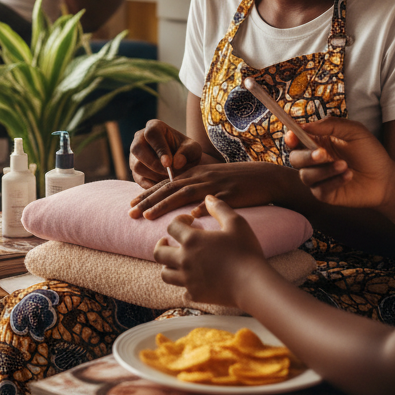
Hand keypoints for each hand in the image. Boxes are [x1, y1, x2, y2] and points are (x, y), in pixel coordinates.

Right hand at [130, 119, 202, 187]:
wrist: (182, 161)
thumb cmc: (186, 151)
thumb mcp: (193, 149)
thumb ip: (187, 153)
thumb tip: (176, 163)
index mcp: (154, 127)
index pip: (151, 134)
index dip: (159, 149)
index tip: (169, 164)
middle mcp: (140, 138)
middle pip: (137, 148)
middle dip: (153, 163)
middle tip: (169, 174)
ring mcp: (135, 154)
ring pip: (136, 165)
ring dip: (153, 175)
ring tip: (169, 179)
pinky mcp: (135, 170)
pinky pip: (138, 178)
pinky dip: (151, 185)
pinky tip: (163, 186)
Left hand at [130, 160, 301, 218]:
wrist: (265, 177)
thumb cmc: (237, 183)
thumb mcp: (212, 181)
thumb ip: (195, 188)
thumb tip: (178, 203)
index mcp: (195, 175)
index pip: (166, 184)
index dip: (147, 194)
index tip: (131, 205)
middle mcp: (201, 178)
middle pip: (169, 189)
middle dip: (148, 201)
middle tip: (130, 213)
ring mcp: (215, 186)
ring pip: (185, 194)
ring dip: (165, 205)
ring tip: (148, 216)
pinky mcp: (231, 195)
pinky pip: (215, 202)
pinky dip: (201, 209)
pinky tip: (190, 218)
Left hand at [153, 197, 266, 305]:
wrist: (253, 284)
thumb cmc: (246, 251)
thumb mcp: (236, 223)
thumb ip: (220, 208)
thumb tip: (208, 198)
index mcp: (191, 240)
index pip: (171, 227)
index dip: (178, 221)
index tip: (188, 221)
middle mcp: (184, 259)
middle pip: (159, 252)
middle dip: (162, 245)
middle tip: (168, 242)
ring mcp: (188, 279)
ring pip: (165, 274)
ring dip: (168, 266)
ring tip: (176, 262)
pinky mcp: (196, 295)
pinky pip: (183, 291)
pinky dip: (185, 286)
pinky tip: (193, 281)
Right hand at [286, 117, 394, 208]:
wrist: (385, 178)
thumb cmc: (370, 152)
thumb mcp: (354, 131)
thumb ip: (330, 125)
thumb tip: (304, 125)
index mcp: (317, 141)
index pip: (295, 138)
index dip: (290, 137)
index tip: (293, 136)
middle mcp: (313, 160)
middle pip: (295, 158)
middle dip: (306, 156)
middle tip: (323, 154)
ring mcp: (318, 178)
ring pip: (306, 175)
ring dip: (324, 170)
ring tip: (345, 165)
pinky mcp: (324, 194)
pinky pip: (319, 189)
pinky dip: (333, 181)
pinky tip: (349, 176)